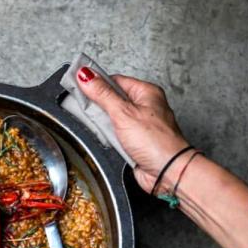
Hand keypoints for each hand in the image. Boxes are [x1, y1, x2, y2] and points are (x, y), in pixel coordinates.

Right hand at [75, 69, 189, 192]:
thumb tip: (86, 75)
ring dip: (105, 126)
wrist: (167, 171)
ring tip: (105, 130)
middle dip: (100, 108)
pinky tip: (109, 142)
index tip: (80, 86)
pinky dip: (110, 139)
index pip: (115, 80)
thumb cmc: (157, 142)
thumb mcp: (123, 113)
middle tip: (90, 111)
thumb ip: (102, 94)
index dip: (97, 83)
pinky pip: (116, 136)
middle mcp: (145, 107)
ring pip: (113, 120)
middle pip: (112, 100)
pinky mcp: (135, 142)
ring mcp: (140, 126)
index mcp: (146, 92)